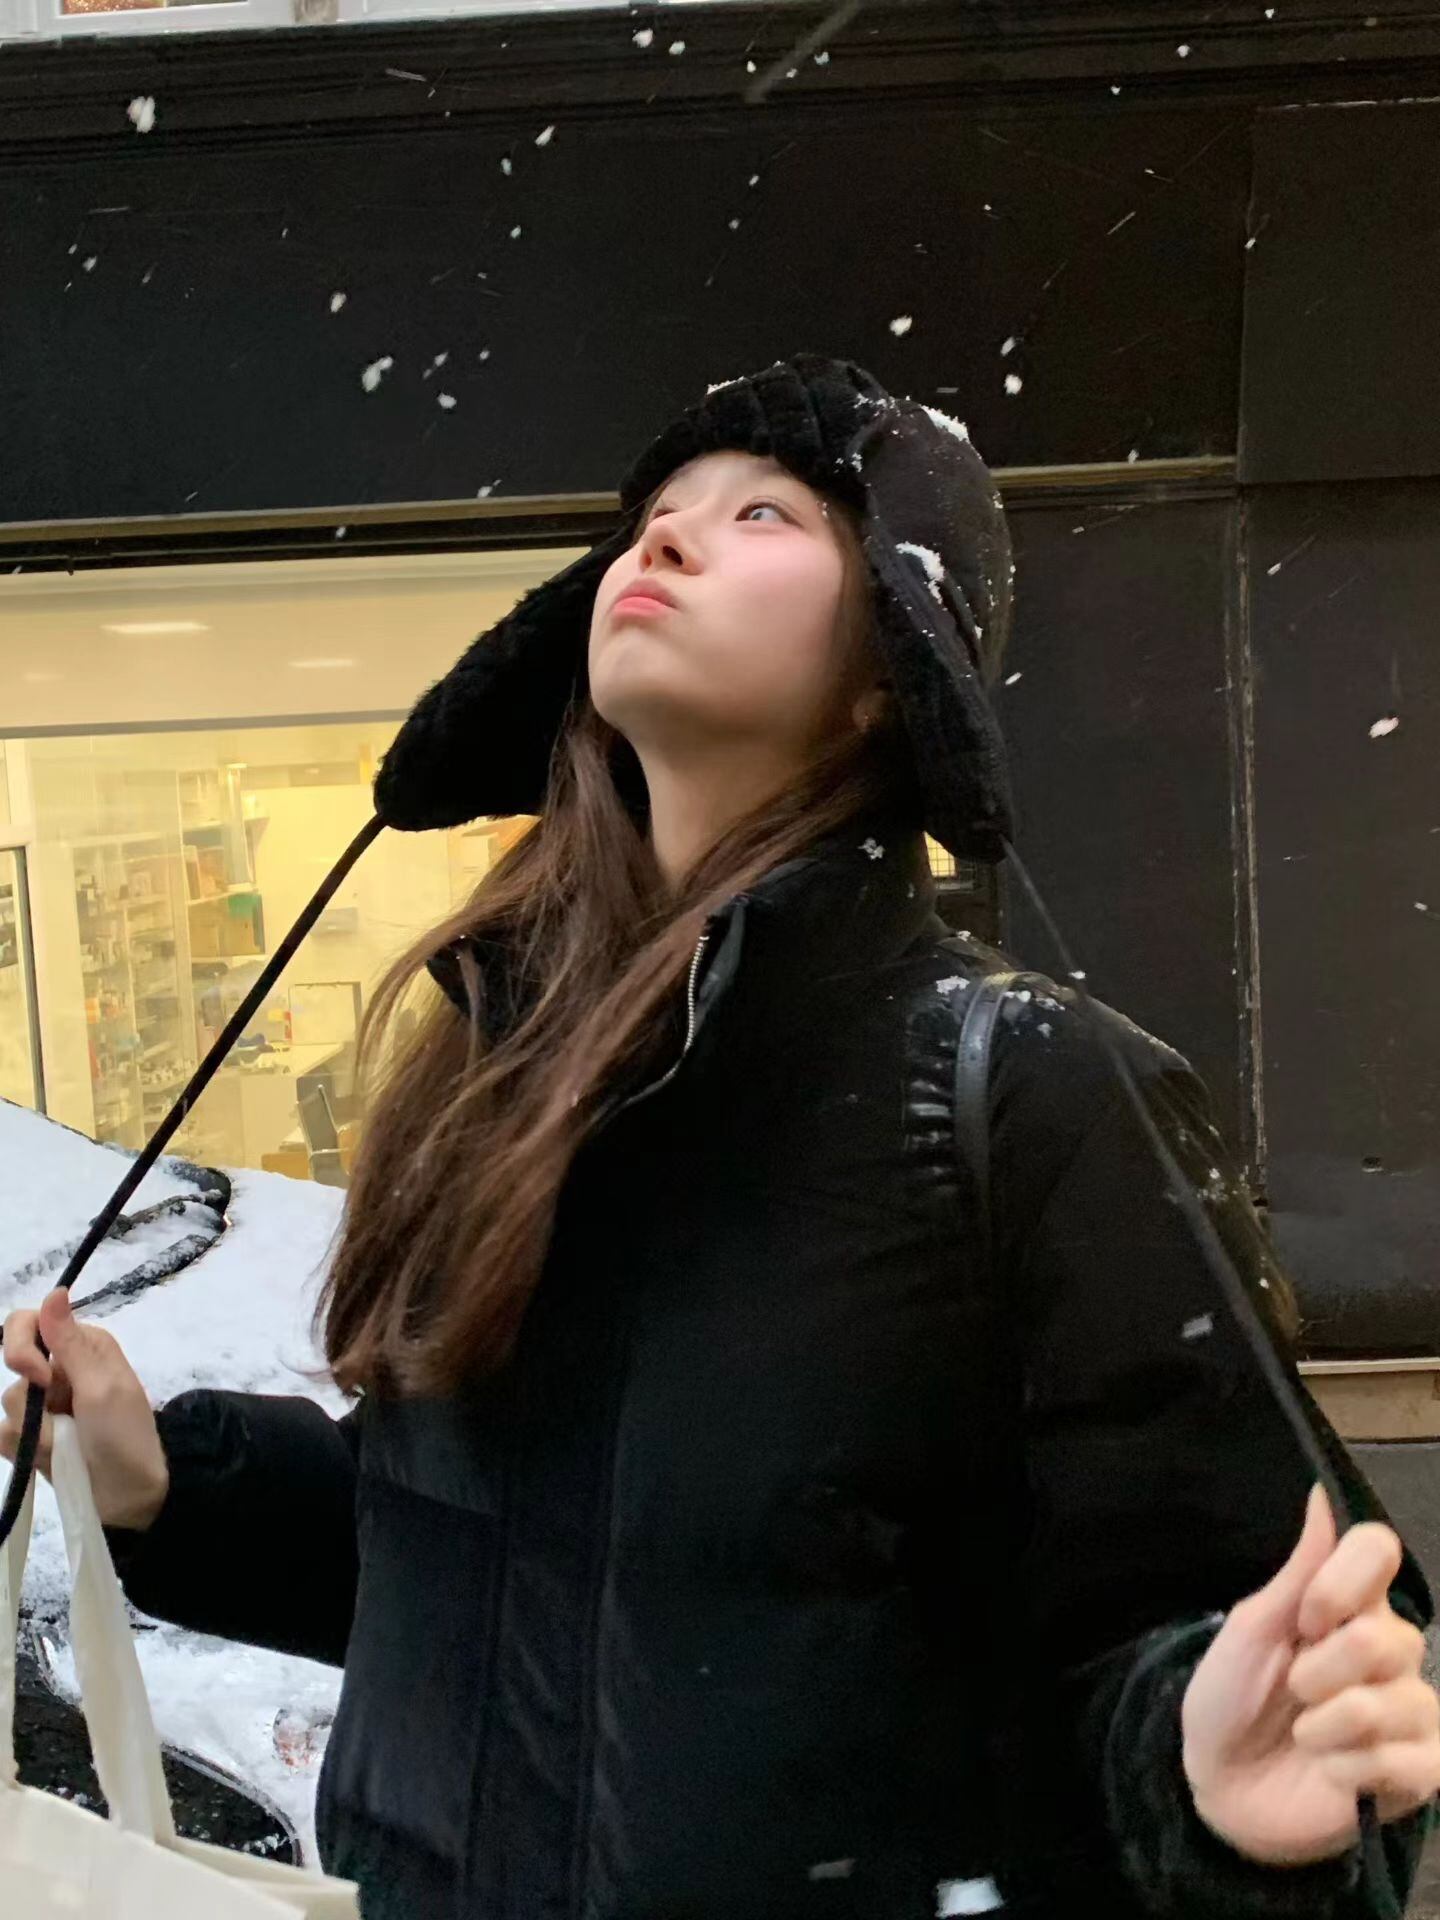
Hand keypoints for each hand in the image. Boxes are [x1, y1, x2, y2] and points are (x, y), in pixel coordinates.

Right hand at [1, 1287, 168, 1531]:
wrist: (131, 1498)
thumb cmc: (125, 1437)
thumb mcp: (102, 1387)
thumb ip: (71, 1343)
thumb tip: (56, 1290)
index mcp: (83, 1346)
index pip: (29, 1322)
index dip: (22, 1346)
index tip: (38, 1375)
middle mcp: (61, 1369)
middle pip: (13, 1363)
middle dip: (31, 1400)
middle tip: (57, 1424)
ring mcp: (45, 1405)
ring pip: (8, 1403)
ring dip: (38, 1430)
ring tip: (68, 1445)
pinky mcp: (33, 1438)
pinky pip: (4, 1435)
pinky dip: (25, 1448)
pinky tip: (50, 1458)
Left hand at [1181, 1483, 1439, 1866]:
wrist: (1222, 1786)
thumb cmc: (1232, 1697)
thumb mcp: (1252, 1630)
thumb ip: (1297, 1570)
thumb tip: (1321, 1492)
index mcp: (1350, 1605)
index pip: (1379, 1550)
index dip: (1340, 1584)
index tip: (1304, 1619)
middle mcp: (1392, 1650)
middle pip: (1380, 1637)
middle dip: (1316, 1672)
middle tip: (1294, 1691)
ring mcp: (1413, 1711)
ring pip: (1385, 1704)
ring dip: (1324, 1727)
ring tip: (1307, 1736)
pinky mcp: (1422, 1770)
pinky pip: (1402, 1761)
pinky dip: (1347, 1770)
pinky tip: (1333, 1773)